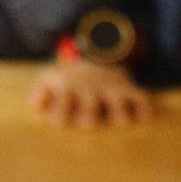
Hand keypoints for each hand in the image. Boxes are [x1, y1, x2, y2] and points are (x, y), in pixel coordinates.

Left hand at [29, 61, 153, 128]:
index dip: (61, 114)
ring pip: (117, 103)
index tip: (60, 121)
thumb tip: (36, 107)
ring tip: (120, 122)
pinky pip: (140, 99)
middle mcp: (90, 91)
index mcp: (69, 90)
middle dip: (88, 116)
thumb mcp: (48, 79)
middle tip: (87, 123)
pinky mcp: (128, 91)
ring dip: (119, 113)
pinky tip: (143, 120)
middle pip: (89, 107)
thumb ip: (38, 94)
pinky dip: (143, 109)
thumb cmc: (69, 80)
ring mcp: (110, 90)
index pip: (62, 106)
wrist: (95, 58)